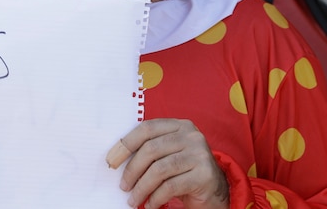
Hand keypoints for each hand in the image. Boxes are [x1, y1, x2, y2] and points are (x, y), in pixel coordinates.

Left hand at [106, 119, 228, 208]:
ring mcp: (200, 154)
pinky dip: (156, 198)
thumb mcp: (168, 153)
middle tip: (123, 186)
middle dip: (132, 169)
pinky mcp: (204, 175)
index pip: (147, 128)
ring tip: (133, 199)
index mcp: (180, 125)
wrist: (214, 189)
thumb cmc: (183, 170)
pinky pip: (170, 186)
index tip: (112, 160)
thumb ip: (150, 148)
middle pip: (151, 149)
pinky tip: (150, 205)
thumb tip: (115, 157)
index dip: (126, 143)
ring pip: (159, 170)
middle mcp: (192, 135)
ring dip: (142, 187)